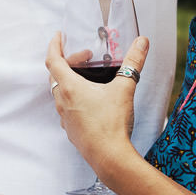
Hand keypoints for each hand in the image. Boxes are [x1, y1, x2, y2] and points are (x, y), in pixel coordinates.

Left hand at [46, 33, 148, 177]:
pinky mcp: (71, 130)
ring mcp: (65, 118)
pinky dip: (73, 98)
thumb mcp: (124, 89)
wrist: (109, 157)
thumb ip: (133, 63)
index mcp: (70, 88)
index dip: (54, 45)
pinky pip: (66, 108)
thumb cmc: (112, 124)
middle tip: (86, 57)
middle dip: (68, 61)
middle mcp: (62, 102)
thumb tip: (142, 43)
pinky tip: (90, 101)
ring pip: (59, 92)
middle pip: (56, 75)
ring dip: (70, 80)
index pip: (53, 60)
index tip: (58, 36)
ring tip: (88, 78)